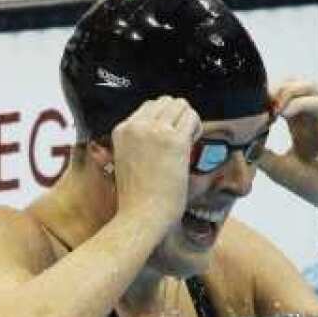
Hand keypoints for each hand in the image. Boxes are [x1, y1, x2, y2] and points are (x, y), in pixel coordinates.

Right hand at [110, 96, 199, 225]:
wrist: (141, 215)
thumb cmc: (137, 196)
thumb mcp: (126, 160)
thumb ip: (138, 141)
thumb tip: (161, 128)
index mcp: (121, 130)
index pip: (149, 106)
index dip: (163, 120)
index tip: (166, 139)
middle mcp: (135, 126)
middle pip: (165, 101)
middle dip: (176, 117)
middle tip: (179, 140)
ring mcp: (154, 131)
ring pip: (180, 105)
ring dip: (187, 121)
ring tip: (185, 144)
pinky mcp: (174, 140)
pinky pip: (192, 118)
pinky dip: (196, 129)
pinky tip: (190, 146)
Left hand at [258, 80, 317, 221]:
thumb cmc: (316, 186)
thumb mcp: (278, 168)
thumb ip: (260, 152)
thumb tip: (238, 143)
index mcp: (299, 125)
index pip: (281, 96)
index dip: (264, 98)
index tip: (247, 110)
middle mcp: (313, 117)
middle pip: (293, 84)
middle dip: (273, 89)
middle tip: (258, 105)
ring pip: (307, 87)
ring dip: (285, 91)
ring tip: (270, 109)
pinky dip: (298, 103)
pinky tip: (283, 114)